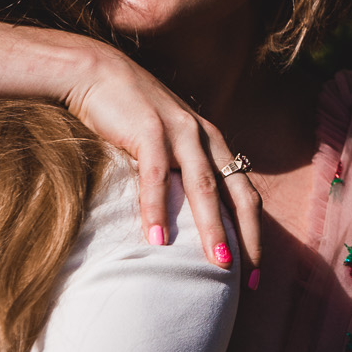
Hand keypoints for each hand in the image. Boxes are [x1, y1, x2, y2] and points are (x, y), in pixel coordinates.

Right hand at [59, 43, 262, 268]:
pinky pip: (157, 177)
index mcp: (213, 143)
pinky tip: (156, 241)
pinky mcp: (149, 130)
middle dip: (247, 237)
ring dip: (212, 229)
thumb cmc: (128, 114)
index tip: (254, 272)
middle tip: (247, 277)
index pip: (245, 193)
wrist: (96, 73)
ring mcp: (179, 132)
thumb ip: (178, 172)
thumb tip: (183, 222)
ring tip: (219, 264)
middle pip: (237, 194)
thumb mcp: (164, 143)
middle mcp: (205, 137)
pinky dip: (157, 210)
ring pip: (204, 188)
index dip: (254, 232)